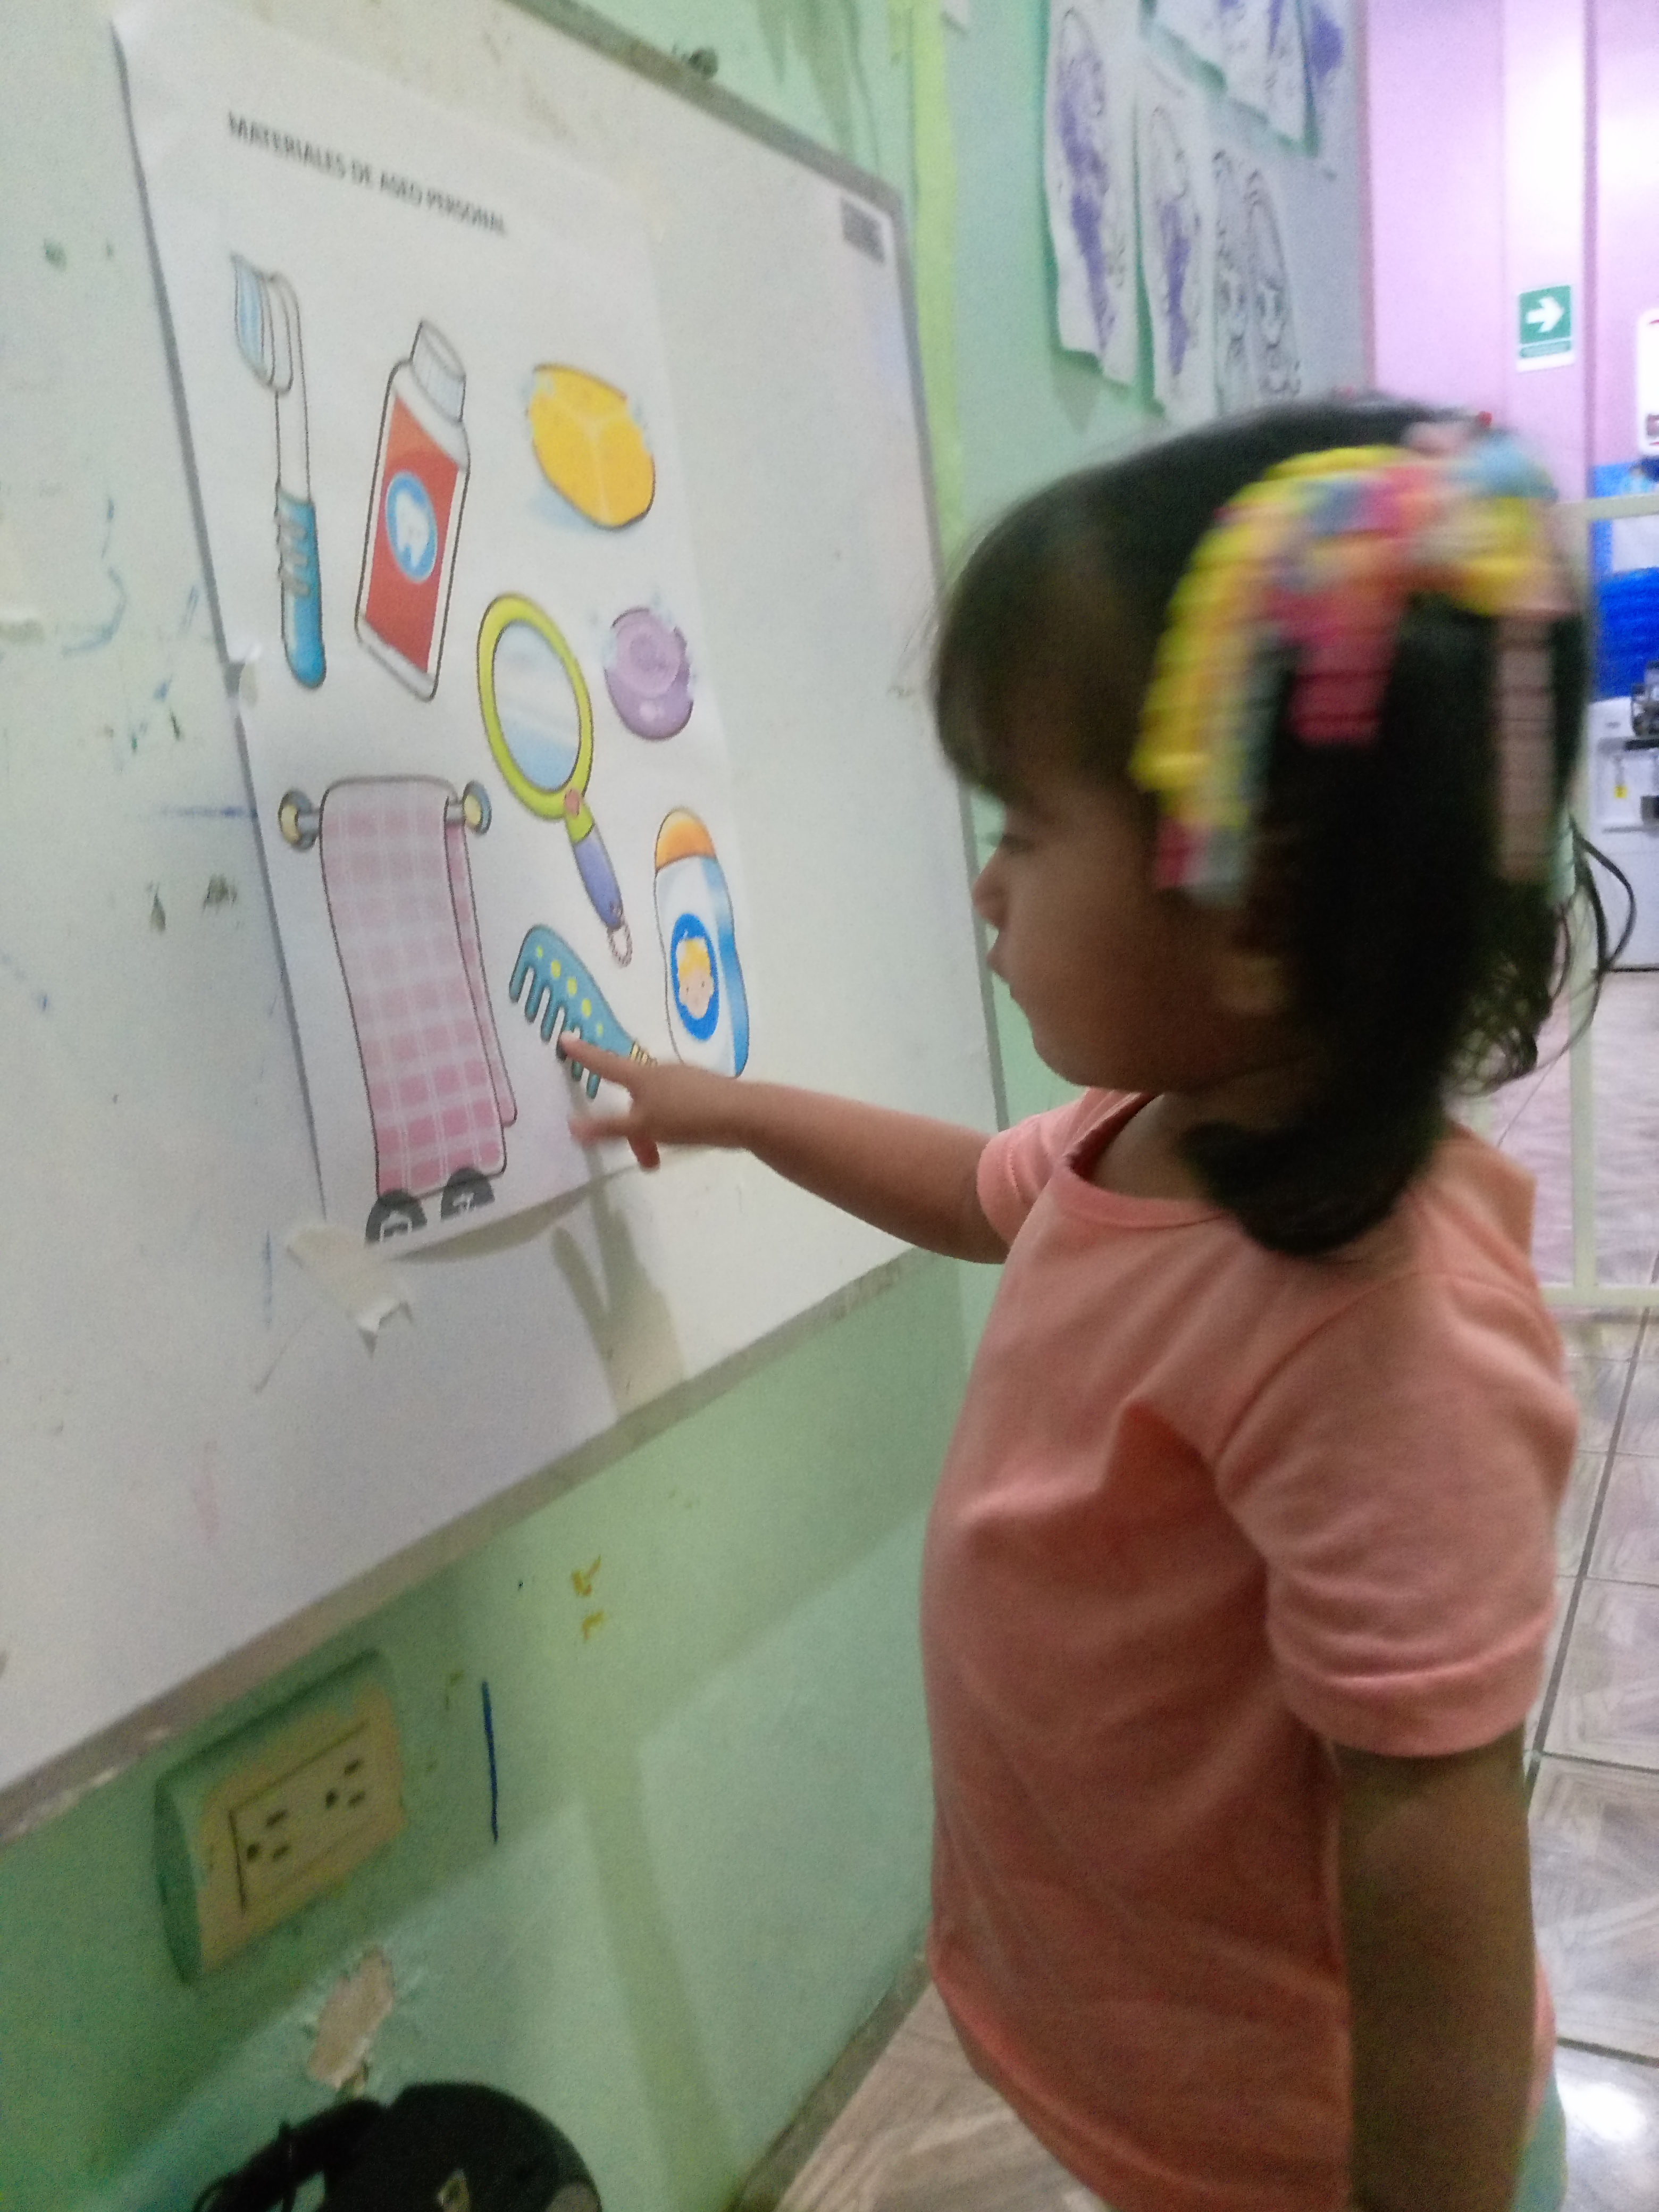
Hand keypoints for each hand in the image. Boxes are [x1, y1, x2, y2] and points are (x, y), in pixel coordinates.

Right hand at [561, 1038, 744, 1170]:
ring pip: (655, 1108)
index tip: (565, 1039)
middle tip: (643, 1159)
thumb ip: (608, 1128)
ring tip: (658, 1160)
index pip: (604, 1063)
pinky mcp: (703, 1092)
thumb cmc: (687, 1117)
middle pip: (633, 1099)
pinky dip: (670, 1129)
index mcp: (641, 1076)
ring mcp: (684, 1080)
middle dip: (632, 1129)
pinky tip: (684, 1141)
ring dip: (651, 1135)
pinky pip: (675, 1111)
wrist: (742, 1114)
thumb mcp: (643, 1125)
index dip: (584, 1054)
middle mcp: (661, 1072)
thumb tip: (571, 1126)